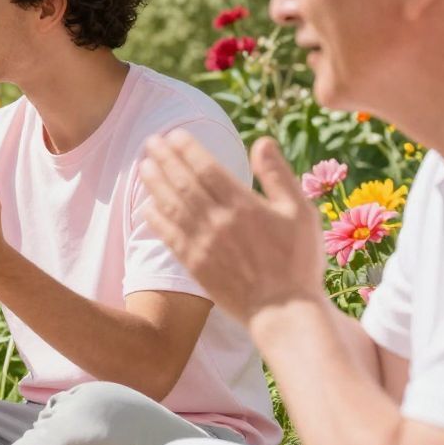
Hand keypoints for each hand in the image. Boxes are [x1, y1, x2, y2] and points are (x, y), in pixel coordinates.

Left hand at [140, 133, 322, 321]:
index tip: (174, 135)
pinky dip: (155, 219)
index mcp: (243, 205)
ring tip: (143, 165)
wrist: (282, 309)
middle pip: (183, 182)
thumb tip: (262, 141)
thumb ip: (278, 175)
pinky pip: (168, 236)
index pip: (207, 168)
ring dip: (154, 183)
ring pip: (171, 206)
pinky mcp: (193, 265)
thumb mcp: (300, 212)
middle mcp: (218, 221)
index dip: (187, 150)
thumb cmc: (298, 260)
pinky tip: (146, 206)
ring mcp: (202, 243)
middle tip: (150, 141)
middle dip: (164, 159)